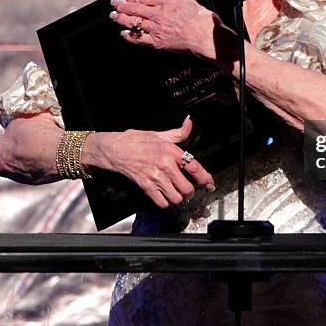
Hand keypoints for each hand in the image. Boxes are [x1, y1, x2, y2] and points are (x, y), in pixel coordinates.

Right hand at [84, 116, 215, 208]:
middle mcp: (166, 166)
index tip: (210, 184)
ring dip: (178, 197)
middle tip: (188, 189)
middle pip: (187, 188)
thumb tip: (189, 122)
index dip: (205, 178)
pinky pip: (162, 202)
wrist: (115, 149)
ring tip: (176, 192)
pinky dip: (165, 202)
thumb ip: (178, 132)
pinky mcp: (146, 187)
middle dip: (190, 191)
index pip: (194, 167)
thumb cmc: (136, 140)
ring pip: (176, 198)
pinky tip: (164, 195)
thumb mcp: (159, 134)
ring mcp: (156, 178)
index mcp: (171, 151)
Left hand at [109, 0, 228, 61]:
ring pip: (133, 22)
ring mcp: (156, 29)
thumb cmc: (202, 20)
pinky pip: (138, 39)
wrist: (206, 37)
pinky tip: (124, 34)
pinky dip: (129, 36)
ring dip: (121, 18)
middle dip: (121, 5)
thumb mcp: (192, 2)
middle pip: (134, 8)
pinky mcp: (157, 43)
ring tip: (114, 16)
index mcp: (166, 2)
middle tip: (114, 3)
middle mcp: (158, 14)